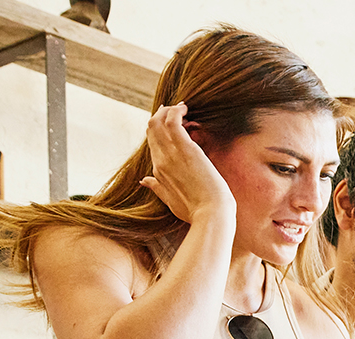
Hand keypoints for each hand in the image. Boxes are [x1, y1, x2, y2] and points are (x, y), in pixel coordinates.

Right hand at [139, 103, 234, 225]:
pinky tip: (185, 109)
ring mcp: (171, 154)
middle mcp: (160, 160)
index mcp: (158, 172)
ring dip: (169, 110)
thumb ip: (157, 188)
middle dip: (161, 115)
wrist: (210, 215)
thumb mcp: (171, 200)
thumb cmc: (196, 211)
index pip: (152, 142)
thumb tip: (144, 181)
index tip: (171, 122)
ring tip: (182, 107)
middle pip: (152, 129)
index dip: (159, 129)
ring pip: (158, 122)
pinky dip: (176, 111)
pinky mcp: (186, 150)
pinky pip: (173, 122)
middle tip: (175, 109)